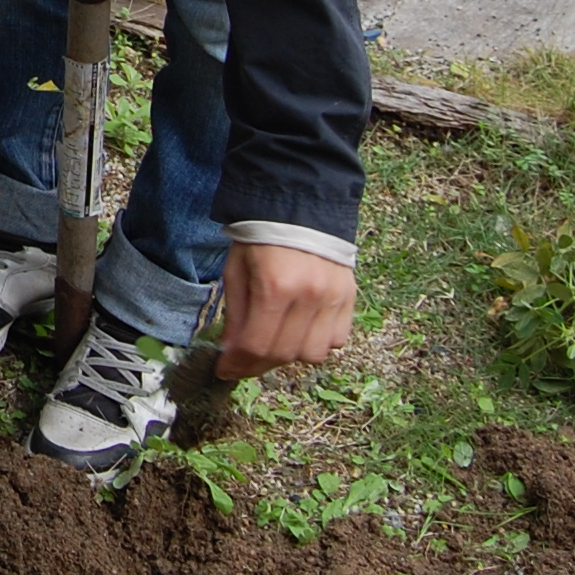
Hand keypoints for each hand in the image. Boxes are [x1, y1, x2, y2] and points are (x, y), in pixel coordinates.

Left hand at [215, 241, 357, 379]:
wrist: (299, 205)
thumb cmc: (260, 237)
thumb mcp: (236, 270)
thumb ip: (235, 314)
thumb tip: (231, 353)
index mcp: (274, 286)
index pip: (257, 345)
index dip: (237, 364)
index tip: (224, 369)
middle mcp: (308, 296)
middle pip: (284, 354)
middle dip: (258, 365)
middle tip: (243, 362)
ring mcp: (333, 298)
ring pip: (314, 354)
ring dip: (290, 355)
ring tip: (274, 341)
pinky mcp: (350, 297)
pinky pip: (337, 340)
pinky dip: (317, 343)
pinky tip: (300, 330)